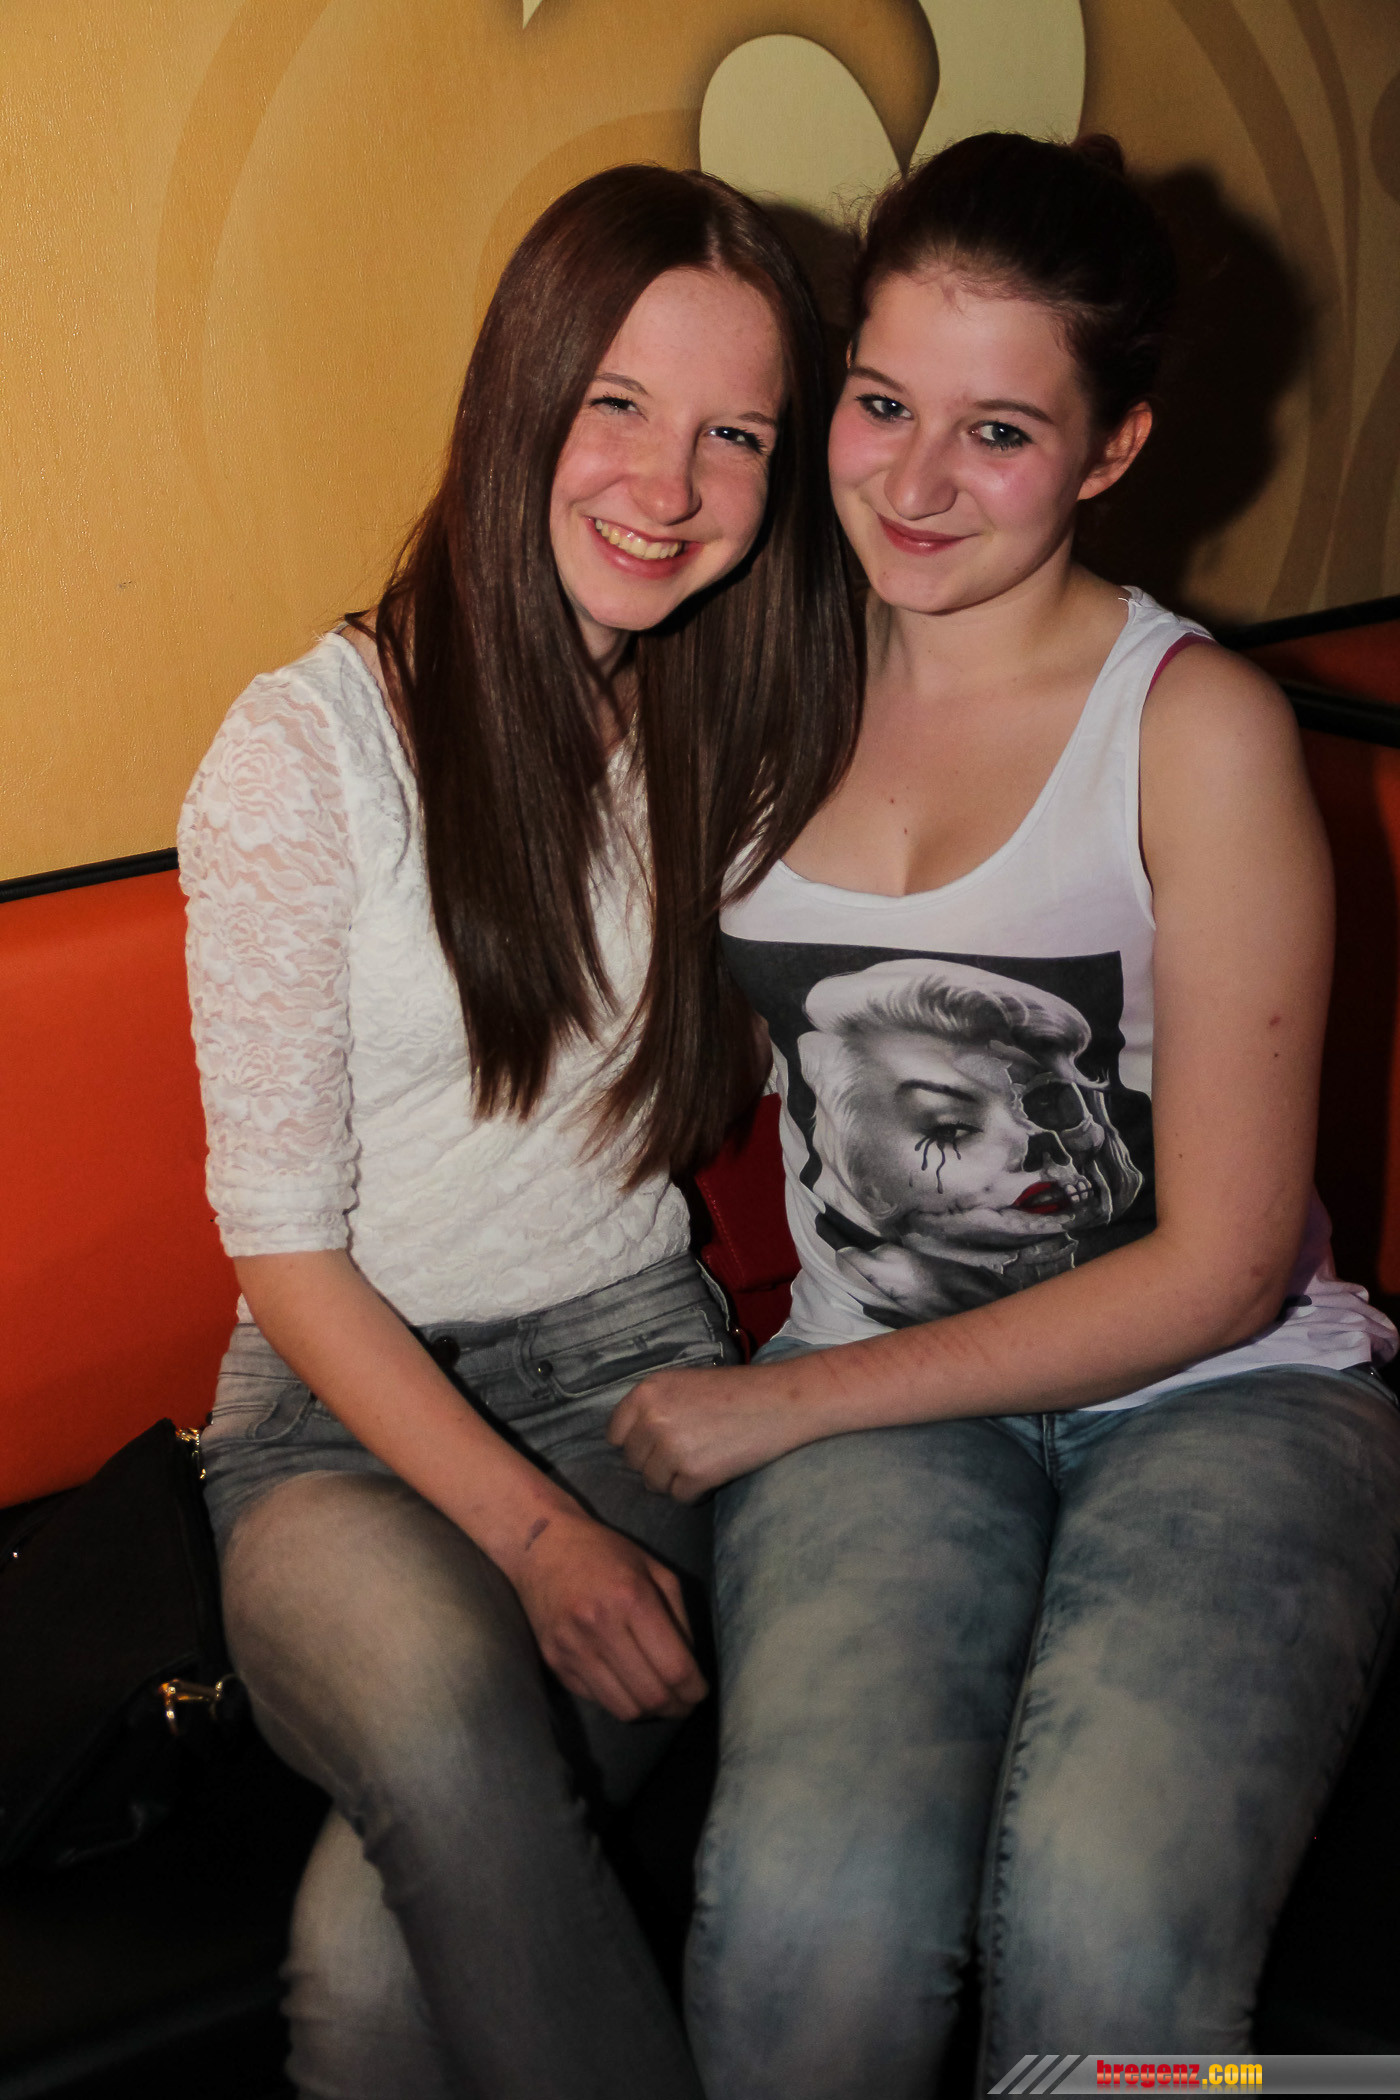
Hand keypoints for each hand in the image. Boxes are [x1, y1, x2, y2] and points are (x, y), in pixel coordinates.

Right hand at [505, 1505, 706, 1722]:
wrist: (541, 1548)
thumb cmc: (606, 1553)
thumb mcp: (655, 1570)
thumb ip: (679, 1618)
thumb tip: (690, 1668)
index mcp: (631, 1598)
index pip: (674, 1666)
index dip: (694, 1690)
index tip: (699, 1692)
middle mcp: (599, 1626)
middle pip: (651, 1695)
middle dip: (676, 1707)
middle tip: (684, 1703)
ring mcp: (572, 1648)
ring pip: (624, 1708)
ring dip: (649, 1711)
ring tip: (659, 1700)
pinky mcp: (554, 1662)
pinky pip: (598, 1700)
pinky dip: (619, 1699)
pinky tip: (626, 1683)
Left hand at [608, 1362, 804, 1500]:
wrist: (780, 1401)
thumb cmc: (734, 1391)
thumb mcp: (682, 1384)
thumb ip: (652, 1407)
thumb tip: (628, 1442)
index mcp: (646, 1392)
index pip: (615, 1434)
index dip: (636, 1443)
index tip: (655, 1445)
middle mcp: (652, 1419)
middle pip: (634, 1462)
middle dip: (656, 1463)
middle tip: (688, 1452)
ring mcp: (671, 1448)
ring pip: (654, 1483)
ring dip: (676, 1479)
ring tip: (704, 1460)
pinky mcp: (694, 1474)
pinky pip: (680, 1497)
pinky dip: (696, 1492)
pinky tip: (714, 1473)